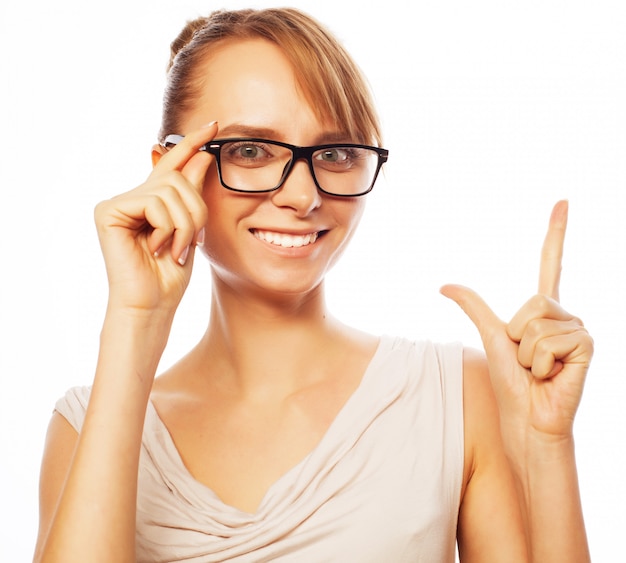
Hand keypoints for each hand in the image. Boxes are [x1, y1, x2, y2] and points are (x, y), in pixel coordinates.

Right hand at [94, 123, 216, 314]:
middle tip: (191, 243)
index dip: (193, 144)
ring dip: (184, 225)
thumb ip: (192, 194)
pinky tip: (155, 248)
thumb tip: (202, 156)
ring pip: (170, 190)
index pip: (173, 164)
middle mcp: (132, 196)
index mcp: (151, 200)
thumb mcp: (190, 229)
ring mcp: (118, 202)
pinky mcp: (109, 210)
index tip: (214, 126)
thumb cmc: (170, 274)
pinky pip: (155, 203)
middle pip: (178, 179)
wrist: (152, 305)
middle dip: (196, 212)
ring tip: (175, 249)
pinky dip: (166, 229)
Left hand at [441, 201, 592, 440]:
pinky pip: (551, 340)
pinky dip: (542, 363)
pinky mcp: (587, 346)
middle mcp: (563, 315)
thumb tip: (443, 285)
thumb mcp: (489, 336)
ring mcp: (577, 329)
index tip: (562, 202)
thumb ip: (473, 307)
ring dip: (528, 354)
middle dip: (518, 336)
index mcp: (542, 310)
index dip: (555, 234)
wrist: (526, 417)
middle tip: (528, 361)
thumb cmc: (510, 382)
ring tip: (538, 370)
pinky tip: (552, 376)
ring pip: (539, 323)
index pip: (551, 263)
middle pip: (532, 302)